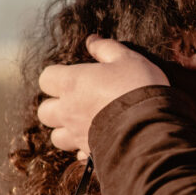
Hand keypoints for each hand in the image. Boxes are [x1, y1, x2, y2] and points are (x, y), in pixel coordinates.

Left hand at [38, 36, 168, 153]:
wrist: (150, 126)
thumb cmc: (137, 87)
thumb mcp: (126, 59)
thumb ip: (106, 48)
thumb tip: (92, 40)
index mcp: (72, 83)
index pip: (46, 78)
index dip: (57, 76)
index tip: (73, 76)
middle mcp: (68, 110)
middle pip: (44, 111)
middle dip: (55, 107)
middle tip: (76, 102)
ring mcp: (77, 134)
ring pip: (56, 137)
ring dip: (65, 131)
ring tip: (84, 124)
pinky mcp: (89, 152)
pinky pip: (77, 154)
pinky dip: (83, 148)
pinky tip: (98, 141)